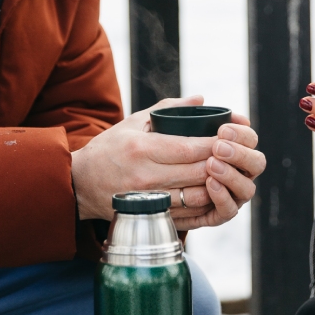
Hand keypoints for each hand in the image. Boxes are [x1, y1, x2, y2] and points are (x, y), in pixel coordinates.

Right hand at [70, 95, 264, 227]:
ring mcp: (148, 200)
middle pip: (197, 172)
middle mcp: (145, 176)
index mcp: (142, 149)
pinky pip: (187, 214)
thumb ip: (168, 109)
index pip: (189, 148)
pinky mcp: (150, 216)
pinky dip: (204, 204)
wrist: (80, 183)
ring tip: (225, 173)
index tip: (228, 137)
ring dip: (216, 186)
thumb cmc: (110, 148)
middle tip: (234, 155)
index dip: (214, 144)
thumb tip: (200, 99)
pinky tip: (212, 193)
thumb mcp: (134, 121)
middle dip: (221, 163)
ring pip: (195, 196)